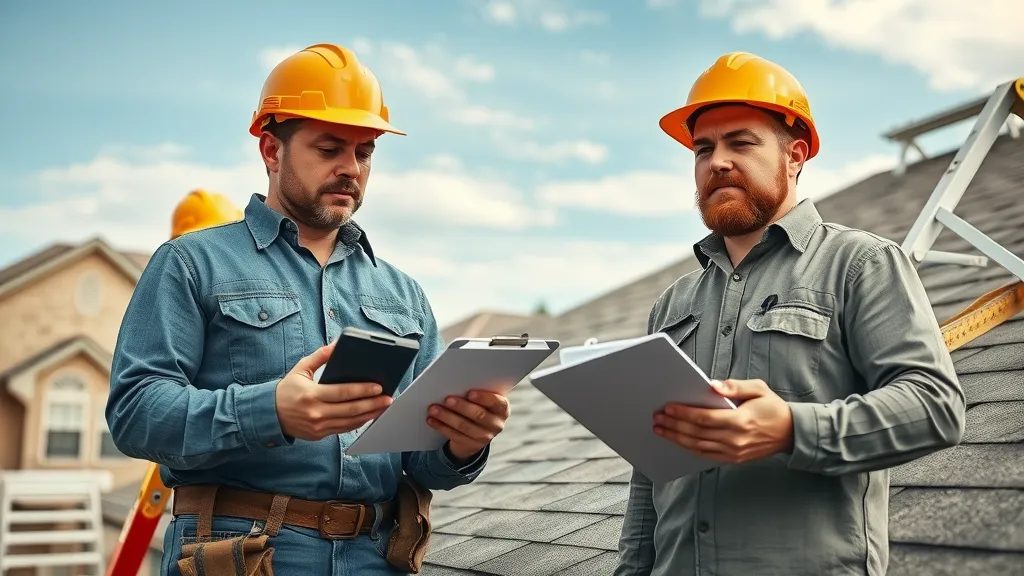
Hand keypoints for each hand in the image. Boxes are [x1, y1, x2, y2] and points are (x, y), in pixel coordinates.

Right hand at [275, 341, 393, 440]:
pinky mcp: (319, 435)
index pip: (343, 393)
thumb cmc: (287, 389)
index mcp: (311, 395)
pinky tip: (369, 415)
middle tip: (388, 398)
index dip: (363, 390)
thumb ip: (320, 356)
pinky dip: (358, 423)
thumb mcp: (301, 369)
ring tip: (383, 407)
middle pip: (351, 409)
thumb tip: (338, 344)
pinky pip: (343, 430)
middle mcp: (316, 413)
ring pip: (350, 422)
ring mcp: (318, 427)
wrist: (269, 414)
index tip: (379, 387)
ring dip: (369, 415)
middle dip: (372, 404)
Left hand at [427, 390, 510, 461]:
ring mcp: (485, 437)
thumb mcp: (482, 398)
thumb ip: (475, 391)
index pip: (496, 402)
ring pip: (464, 426)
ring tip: (433, 409)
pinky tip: (431, 420)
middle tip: (447, 399)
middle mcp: (497, 424)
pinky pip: (455, 436)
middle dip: (461, 407)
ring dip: (447, 417)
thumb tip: (455, 381)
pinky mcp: (472, 446)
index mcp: (502, 408)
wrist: (478, 429)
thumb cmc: (478, 404)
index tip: (469, 392)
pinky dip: (441, 427)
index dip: (483, 397)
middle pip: (479, 415)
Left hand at [653, 378, 793, 464]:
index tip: (668, 408)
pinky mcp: (733, 459)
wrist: (791, 433)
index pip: (705, 418)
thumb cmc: (773, 408)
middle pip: (697, 433)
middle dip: (674, 425)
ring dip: (677, 438)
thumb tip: (712, 385)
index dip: (684, 413)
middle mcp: (735, 440)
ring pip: (698, 446)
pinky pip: (706, 455)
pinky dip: (689, 448)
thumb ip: (734, 386)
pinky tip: (677, 441)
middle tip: (657, 418)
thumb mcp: (758, 389)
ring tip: (661, 429)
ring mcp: (734, 452)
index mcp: (740, 421)